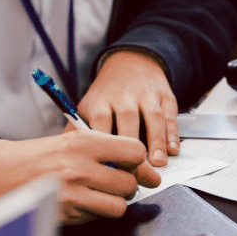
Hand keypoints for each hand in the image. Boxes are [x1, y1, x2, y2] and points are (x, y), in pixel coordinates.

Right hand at [0, 132, 160, 224]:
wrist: (1, 173)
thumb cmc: (40, 156)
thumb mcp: (73, 141)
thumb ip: (110, 152)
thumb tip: (148, 172)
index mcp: (83, 143)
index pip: (135, 151)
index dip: (136, 160)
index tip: (130, 163)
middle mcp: (79, 167)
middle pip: (130, 183)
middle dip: (125, 184)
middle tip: (112, 180)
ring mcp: (72, 194)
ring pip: (119, 206)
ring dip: (113, 202)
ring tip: (99, 193)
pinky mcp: (66, 215)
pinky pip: (98, 218)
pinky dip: (95, 212)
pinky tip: (81, 201)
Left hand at [77, 49, 179, 166]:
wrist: (131, 63)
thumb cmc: (107, 95)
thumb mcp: (87, 107)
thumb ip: (76, 131)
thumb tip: (63, 159)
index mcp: (100, 101)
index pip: (101, 123)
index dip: (106, 146)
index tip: (108, 168)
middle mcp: (123, 96)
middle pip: (128, 121)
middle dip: (132, 147)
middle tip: (136, 173)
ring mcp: (146, 95)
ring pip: (153, 118)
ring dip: (156, 142)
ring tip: (158, 164)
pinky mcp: (165, 96)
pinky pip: (170, 116)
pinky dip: (172, 134)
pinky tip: (172, 150)